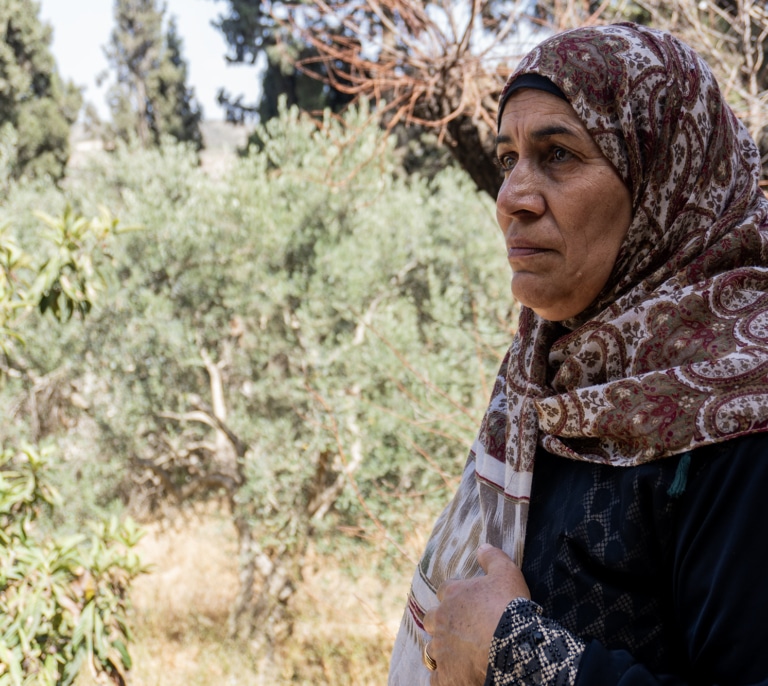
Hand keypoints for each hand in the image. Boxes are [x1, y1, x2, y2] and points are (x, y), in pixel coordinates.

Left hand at [422, 544, 530, 684]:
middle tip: (462, 630)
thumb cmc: (509, 606)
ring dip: (444, 651)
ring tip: (461, 656)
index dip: (457, 596)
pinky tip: (458, 676)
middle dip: (442, 624)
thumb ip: (492, 557)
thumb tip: (482, 546)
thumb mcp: (506, 572)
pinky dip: (446, 677)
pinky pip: (438, 678)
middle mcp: (441, 620)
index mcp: (452, 595)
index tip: (470, 603)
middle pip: (432, 619)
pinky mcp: (446, 675)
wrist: (512, 645)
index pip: (446, 591)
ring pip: (433, 649)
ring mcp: (441, 649)